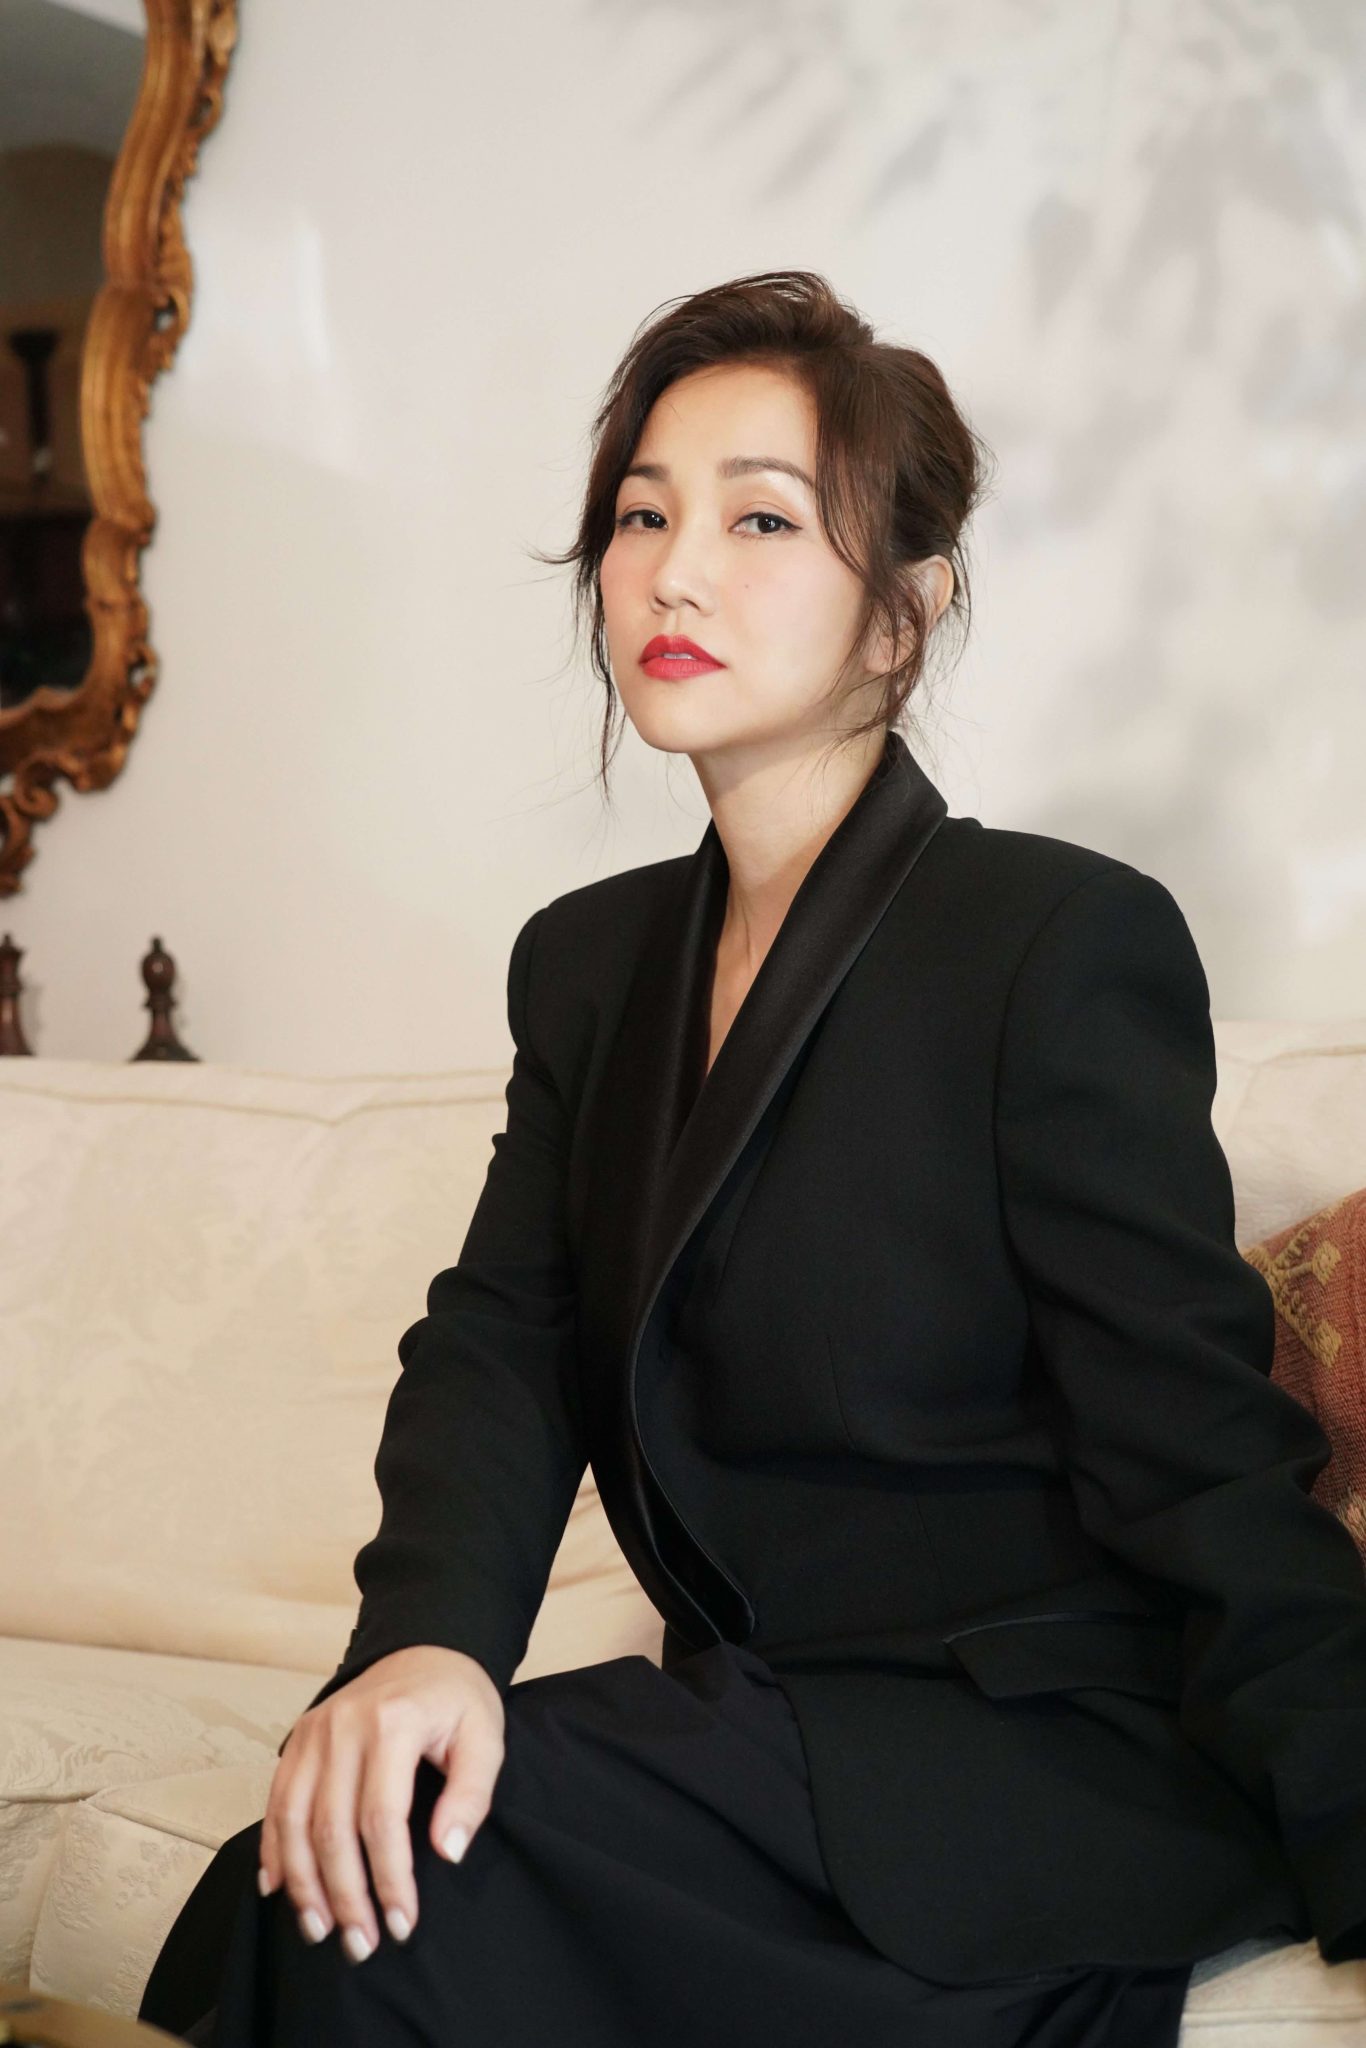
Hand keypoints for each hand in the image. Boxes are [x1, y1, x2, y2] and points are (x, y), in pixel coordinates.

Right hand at [258, 1644, 504, 1961]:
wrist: (426, 1650)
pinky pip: (276, 1800)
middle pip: (332, 1827)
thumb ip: (472, 1794)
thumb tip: (447, 1853)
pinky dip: (273, 1848)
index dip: (389, 1879)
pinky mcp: (298, 1739)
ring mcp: (314, 1730)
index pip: (383, 1818)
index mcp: (393, 1723)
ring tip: (320, 1929)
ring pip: (293, 1819)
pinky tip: (279, 1887)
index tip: (401, 1925)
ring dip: (304, 1882)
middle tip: (359, 1945)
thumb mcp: (485, 1738)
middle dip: (344, 1895)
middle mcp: (344, 1726)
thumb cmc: (458, 1701)